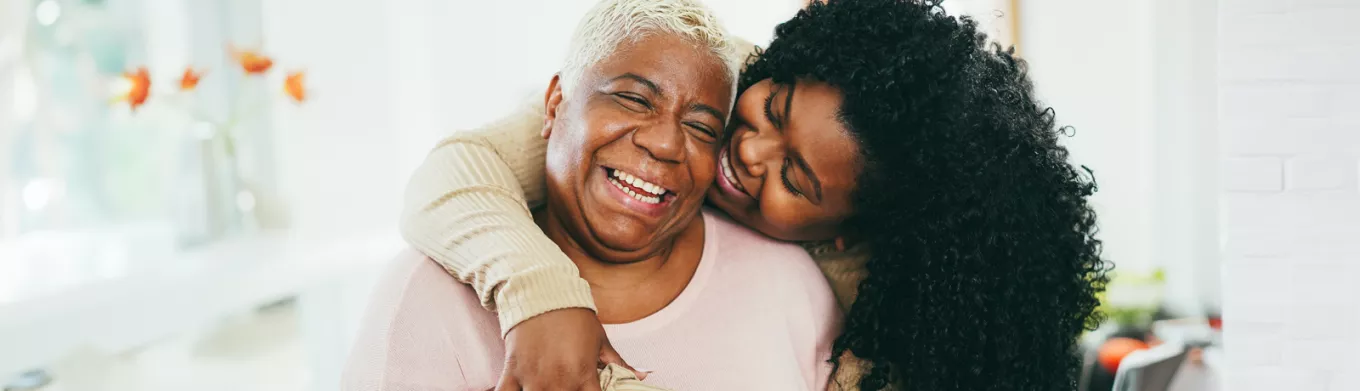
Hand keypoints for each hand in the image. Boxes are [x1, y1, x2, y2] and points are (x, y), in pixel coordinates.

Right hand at [495, 308, 639, 390]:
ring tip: (551, 388)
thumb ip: (618, 364)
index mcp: (581, 375)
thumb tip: (641, 377)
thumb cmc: (573, 315)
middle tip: (571, 386)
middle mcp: (557, 381)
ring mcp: (532, 379)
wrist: (541, 292)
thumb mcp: (600, 340)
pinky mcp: (511, 373)